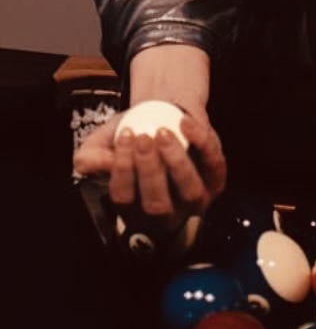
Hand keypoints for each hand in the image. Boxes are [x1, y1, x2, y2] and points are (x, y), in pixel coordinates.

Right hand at [72, 45, 226, 244]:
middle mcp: (165, 213)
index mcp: (133, 208)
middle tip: (144, 137)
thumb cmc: (135, 134)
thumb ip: (91, 154)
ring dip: (176, 162)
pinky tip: (185, 123)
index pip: (124, 199)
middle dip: (149, 170)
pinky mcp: (216, 180)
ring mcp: (194, 200)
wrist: (166, 116)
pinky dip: (202, 144)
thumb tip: (87, 165)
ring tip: (163, 133)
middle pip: (157, 203)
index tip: (125, 137)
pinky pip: (213, 165)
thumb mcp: (106, 142)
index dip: (122, 169)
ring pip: (188, 190)